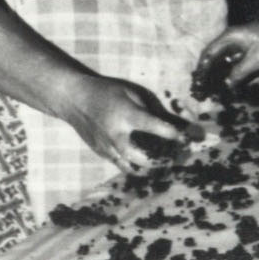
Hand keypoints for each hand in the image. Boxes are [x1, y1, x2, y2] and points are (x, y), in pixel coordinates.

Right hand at [65, 75, 199, 171]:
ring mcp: (107, 148)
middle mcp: (117, 135)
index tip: (184, 138)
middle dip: (161, 160)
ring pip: (132, 167)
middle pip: (144, 157)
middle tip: (173, 157)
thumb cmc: (106, 92)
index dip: (171, 134)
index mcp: (126, 115)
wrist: (75, 99)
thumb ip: (148, 108)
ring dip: (148, 167)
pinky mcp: (101, 153)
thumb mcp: (130, 92)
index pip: (154, 127)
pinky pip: (121, 165)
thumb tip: (165, 123)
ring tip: (161, 164)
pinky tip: (144, 163)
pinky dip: (134, 166)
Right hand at [194, 16, 258, 90]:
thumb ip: (240, 71)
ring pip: (229, 65)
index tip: (196, 83)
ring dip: (223, 79)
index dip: (201, 68)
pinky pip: (242, 69)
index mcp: (231, 37)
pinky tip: (234, 90)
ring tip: (215, 94)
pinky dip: (237, 78)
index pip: (209, 52)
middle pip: (217, 59)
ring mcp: (246, 49)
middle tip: (203, 92)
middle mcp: (236, 42)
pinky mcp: (256, 56)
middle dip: (210, 76)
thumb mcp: (257, 57)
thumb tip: (226, 84)